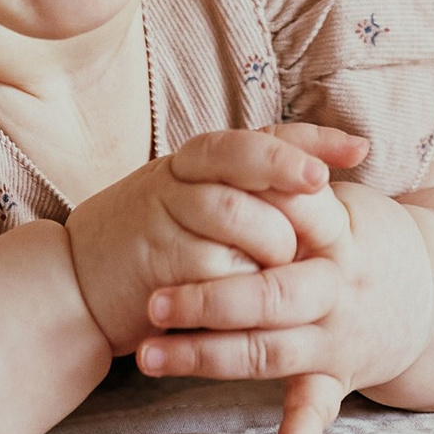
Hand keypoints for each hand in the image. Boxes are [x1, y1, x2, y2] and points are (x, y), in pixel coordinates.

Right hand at [64, 124, 368, 359]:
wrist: (74, 285)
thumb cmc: (154, 244)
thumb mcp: (196, 203)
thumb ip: (247, 188)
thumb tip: (323, 172)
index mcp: (195, 159)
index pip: (262, 135)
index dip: (312, 140)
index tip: (359, 151)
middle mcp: (178, 176)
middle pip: (247, 160)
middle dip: (293, 180)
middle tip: (326, 206)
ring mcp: (163, 215)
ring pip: (235, 213)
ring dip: (269, 243)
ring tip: (277, 266)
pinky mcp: (154, 260)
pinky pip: (212, 267)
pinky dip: (236, 283)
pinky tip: (243, 298)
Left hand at [135, 157, 433, 433]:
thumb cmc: (365, 235)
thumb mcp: (341, 197)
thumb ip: (291, 180)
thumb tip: (235, 150)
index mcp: (337, 231)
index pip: (287, 213)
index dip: (242, 209)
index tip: (186, 205)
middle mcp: (336, 285)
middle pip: (270, 293)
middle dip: (209, 299)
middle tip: (152, 303)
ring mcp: (337, 335)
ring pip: (270, 350)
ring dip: (209, 356)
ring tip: (150, 357)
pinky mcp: (338, 374)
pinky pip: (317, 408)